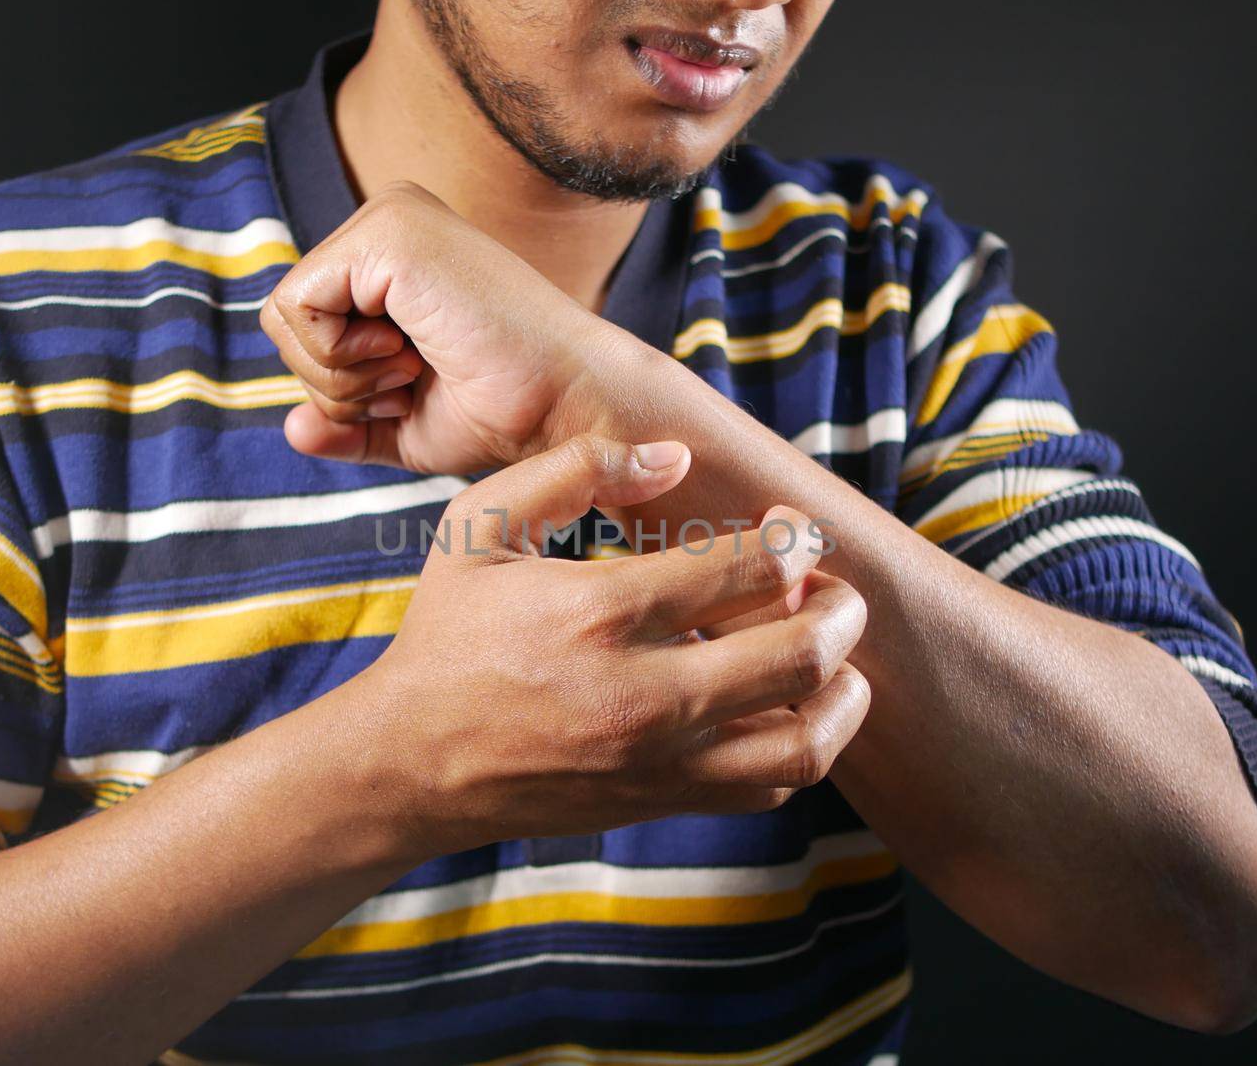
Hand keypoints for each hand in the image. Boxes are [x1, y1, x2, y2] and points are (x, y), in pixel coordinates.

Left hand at [261, 180, 627, 473]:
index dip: (343, 385)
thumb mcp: (407, 425)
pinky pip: (296, 309)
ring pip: (283, 316)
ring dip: (344, 376)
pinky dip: (341, 358)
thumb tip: (292, 430)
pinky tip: (409, 353)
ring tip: (417, 367)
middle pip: (283, 318)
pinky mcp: (389, 233)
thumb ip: (347, 423)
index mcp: (395, 252)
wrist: (567, 408)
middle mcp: (389, 218)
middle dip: (339, 383)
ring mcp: (390, 217)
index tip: (416, 387)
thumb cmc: (509, 415)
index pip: (303, 322)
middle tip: (416, 379)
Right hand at [362, 434, 870, 859]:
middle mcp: (643, 693)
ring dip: (844, 688)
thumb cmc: (450, 633)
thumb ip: (577, 469)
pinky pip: (771, 783)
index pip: (752, 566)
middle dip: (841, 608)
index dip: (795, 538)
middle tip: (831, 589)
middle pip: (802, 651)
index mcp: (601, 610)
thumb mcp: (481, 524)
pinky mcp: (662, 800)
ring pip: (807, 738)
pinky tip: (782, 705)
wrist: (412, 759)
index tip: (790, 530)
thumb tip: (674, 457)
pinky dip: (801, 744)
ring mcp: (658, 759)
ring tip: (834, 655)